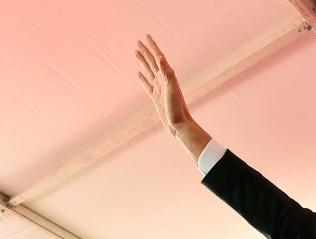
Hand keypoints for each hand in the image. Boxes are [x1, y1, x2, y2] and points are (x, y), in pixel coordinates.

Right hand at [135, 34, 211, 159]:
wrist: (179, 125)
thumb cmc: (177, 108)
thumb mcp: (172, 89)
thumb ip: (167, 73)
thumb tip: (161, 58)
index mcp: (167, 76)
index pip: (158, 57)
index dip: (152, 46)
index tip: (146, 36)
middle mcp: (163, 80)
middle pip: (152, 62)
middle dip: (146, 51)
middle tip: (138, 41)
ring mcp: (159, 89)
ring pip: (148, 71)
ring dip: (142, 62)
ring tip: (136, 53)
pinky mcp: (155, 97)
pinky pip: (147, 85)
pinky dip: (142, 78)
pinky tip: (138, 74)